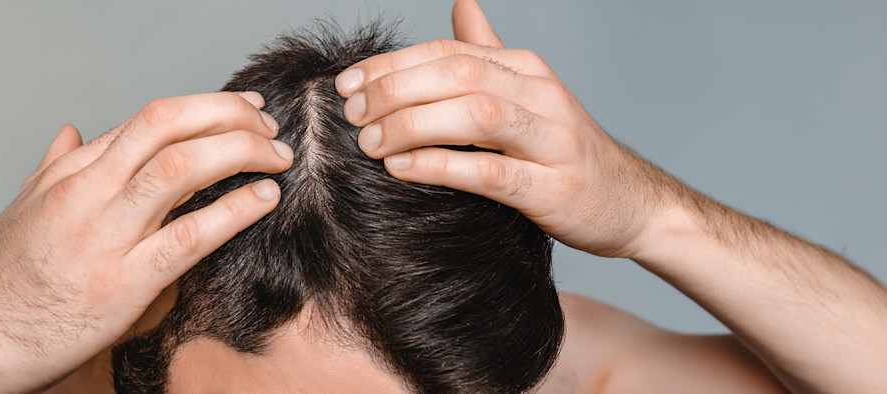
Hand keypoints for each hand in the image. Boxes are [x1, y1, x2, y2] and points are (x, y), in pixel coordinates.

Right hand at [0, 91, 292, 391]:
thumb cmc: (0, 283)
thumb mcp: (21, 212)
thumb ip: (52, 169)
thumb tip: (69, 133)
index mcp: (69, 175)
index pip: (145, 121)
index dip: (201, 109)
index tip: (236, 111)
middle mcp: (86, 193)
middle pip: (165, 124)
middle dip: (225, 113)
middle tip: (264, 123)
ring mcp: (104, 236)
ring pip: (180, 167)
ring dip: (239, 152)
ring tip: (274, 158)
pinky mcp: (123, 283)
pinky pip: (189, 236)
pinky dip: (234, 210)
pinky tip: (262, 199)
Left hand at [335, 0, 680, 257]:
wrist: (631, 204)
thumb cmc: (565, 152)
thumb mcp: (529, 93)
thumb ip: (489, 52)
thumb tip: (461, 4)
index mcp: (526, 68)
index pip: (448, 51)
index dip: (392, 64)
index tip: (347, 83)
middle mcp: (541, 94)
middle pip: (457, 74)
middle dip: (396, 90)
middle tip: (352, 115)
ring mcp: (552, 139)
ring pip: (475, 114)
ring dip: (414, 124)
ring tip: (371, 142)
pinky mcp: (554, 188)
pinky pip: (493, 171)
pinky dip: (443, 166)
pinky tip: (403, 169)